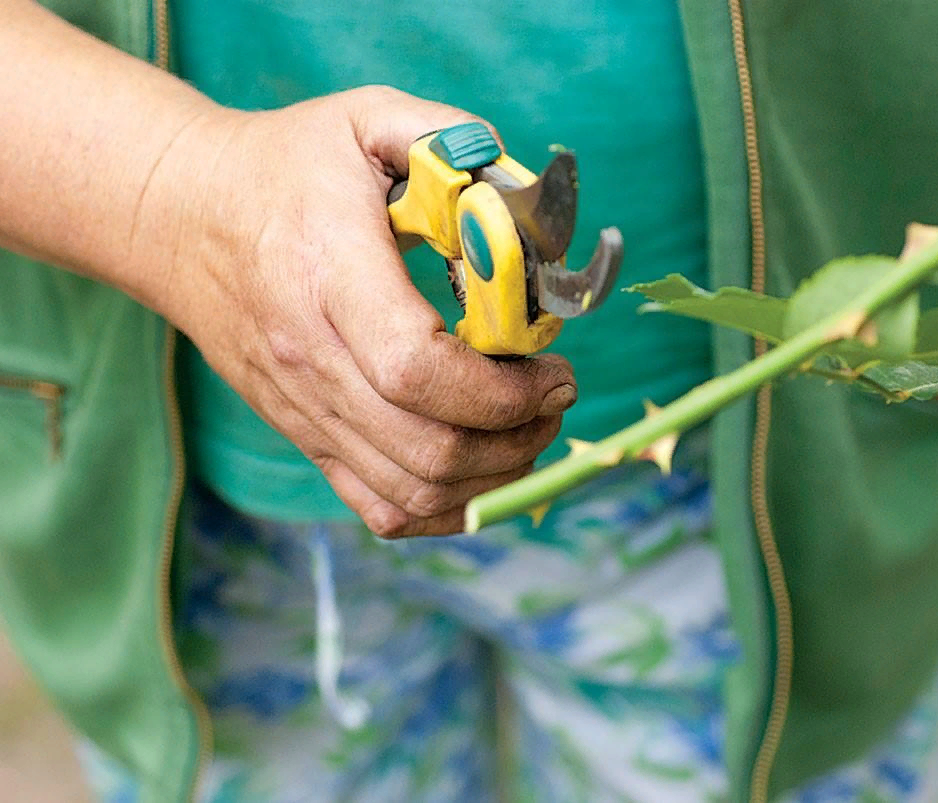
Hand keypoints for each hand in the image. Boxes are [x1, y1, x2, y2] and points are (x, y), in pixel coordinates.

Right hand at [135, 87, 574, 536]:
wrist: (178, 216)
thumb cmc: (282, 167)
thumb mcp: (364, 119)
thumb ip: (447, 136)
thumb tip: (525, 188)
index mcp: (331, 277)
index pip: (417, 370)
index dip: (503, 391)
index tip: (553, 369)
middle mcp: (312, 360)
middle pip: (429, 446)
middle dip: (519, 435)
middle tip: (556, 394)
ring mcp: (305, 408)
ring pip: (413, 490)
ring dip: (494, 475)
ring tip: (530, 427)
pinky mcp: (305, 434)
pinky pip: (381, 508)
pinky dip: (445, 507)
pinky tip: (481, 467)